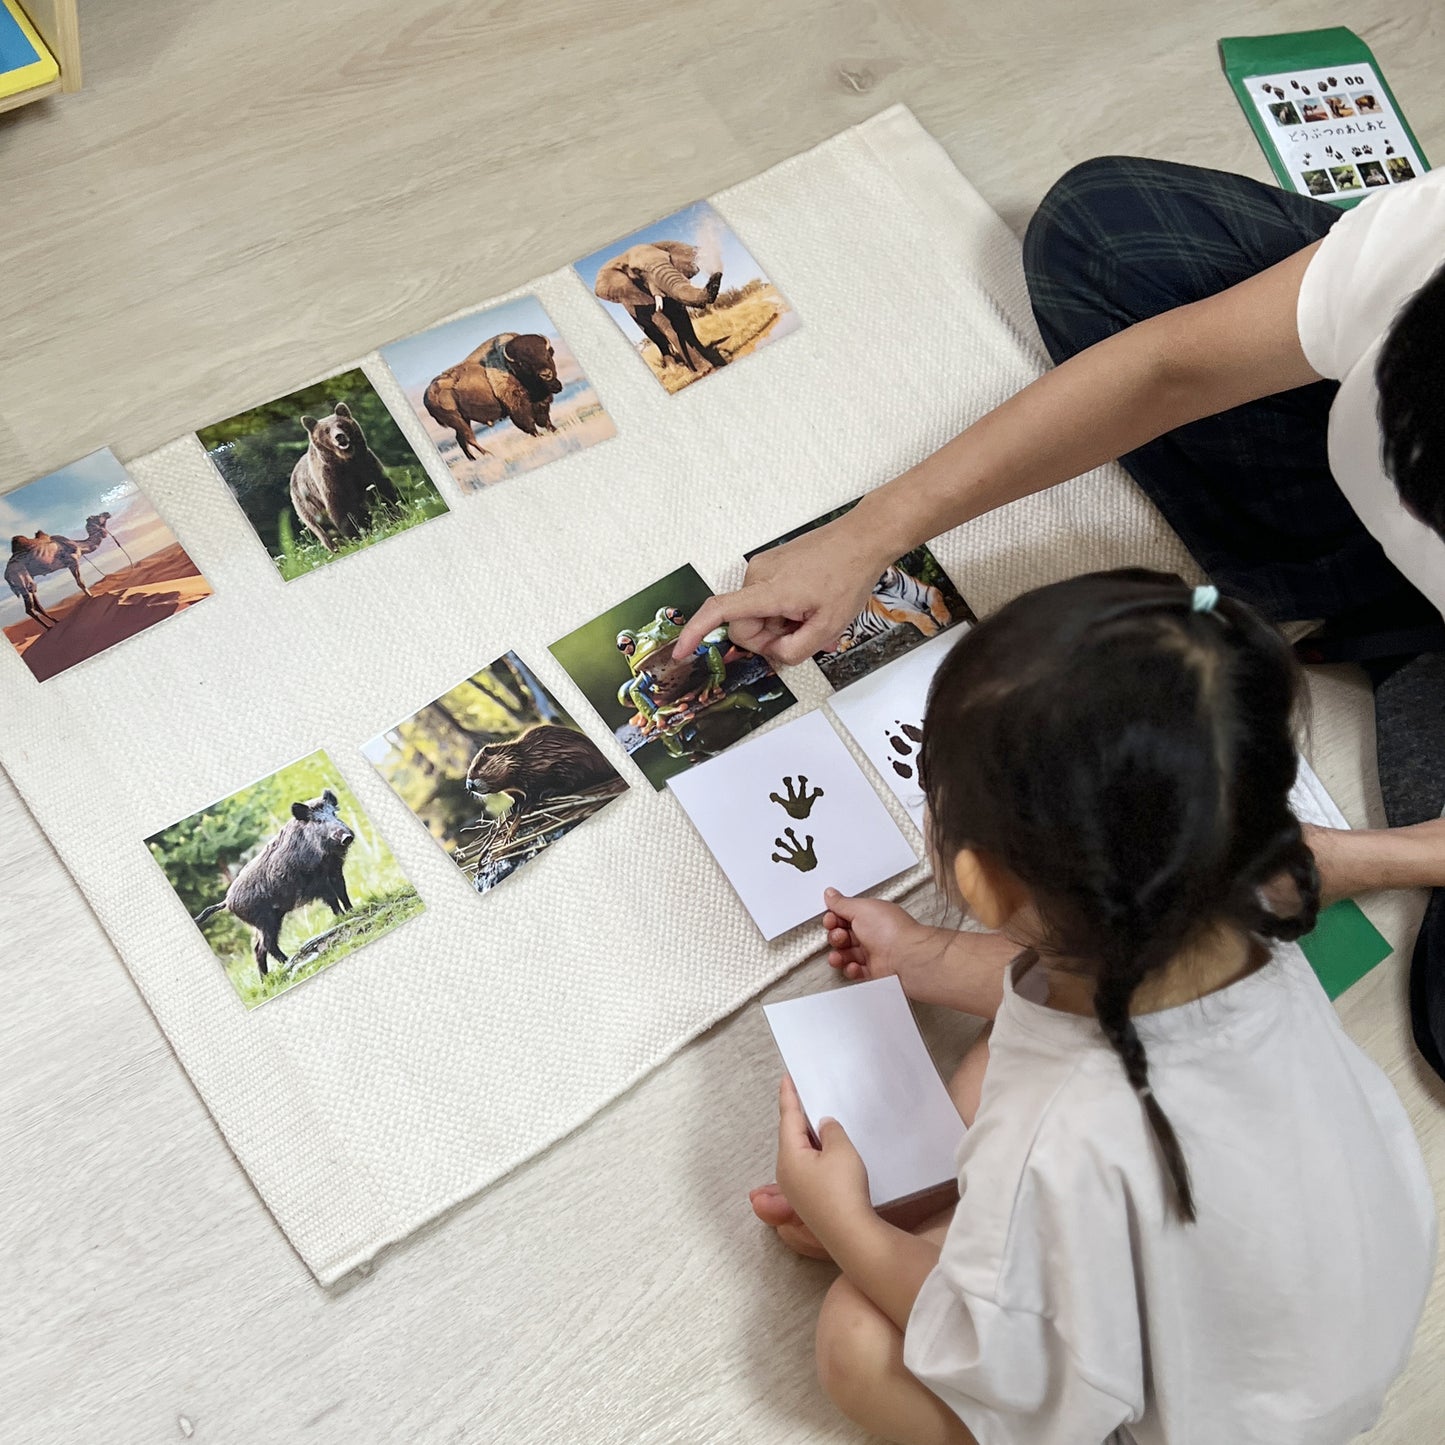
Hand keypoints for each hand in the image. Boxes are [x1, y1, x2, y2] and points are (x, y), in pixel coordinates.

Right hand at [674, 511, 893, 663]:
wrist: (861, 539)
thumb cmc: (848, 575)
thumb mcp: (829, 627)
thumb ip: (795, 650)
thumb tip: (774, 654)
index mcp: (770, 590)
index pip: (721, 611)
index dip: (696, 632)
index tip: (682, 651)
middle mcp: (758, 575)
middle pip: (744, 625)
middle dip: (768, 638)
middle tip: (802, 630)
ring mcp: (762, 567)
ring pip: (755, 614)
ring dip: (778, 623)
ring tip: (809, 614)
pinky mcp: (769, 565)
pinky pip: (764, 600)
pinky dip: (781, 610)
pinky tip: (806, 605)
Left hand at [774, 1076, 871, 1251]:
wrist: (851, 1233)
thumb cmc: (843, 1188)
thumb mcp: (841, 1149)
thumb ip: (831, 1131)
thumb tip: (824, 1126)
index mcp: (789, 1155)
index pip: (788, 1118)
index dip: (789, 1096)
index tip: (786, 1079)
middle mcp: (786, 1173)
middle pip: (791, 1137)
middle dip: (799, 1118)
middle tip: (804, 1097)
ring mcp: (795, 1190)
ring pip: (799, 1154)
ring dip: (809, 1138)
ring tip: (820, 1122)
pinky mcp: (808, 1201)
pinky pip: (808, 1168)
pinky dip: (815, 1155)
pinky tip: (828, 1152)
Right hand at [823, 888, 931, 983]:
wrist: (906, 957)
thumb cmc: (891, 931)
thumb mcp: (861, 908)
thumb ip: (842, 903)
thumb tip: (830, 895)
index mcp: (871, 916)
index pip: (846, 916)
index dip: (834, 918)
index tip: (831, 919)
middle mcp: (873, 934)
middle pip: (844, 936)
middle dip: (836, 936)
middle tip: (839, 936)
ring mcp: (874, 953)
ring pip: (847, 955)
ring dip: (839, 955)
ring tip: (840, 955)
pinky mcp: (875, 972)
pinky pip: (855, 972)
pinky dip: (851, 970)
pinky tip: (854, 966)